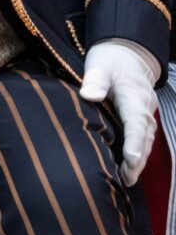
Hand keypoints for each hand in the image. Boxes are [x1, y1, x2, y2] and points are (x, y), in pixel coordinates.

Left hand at [80, 40, 158, 184]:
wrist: (127, 54)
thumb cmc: (110, 60)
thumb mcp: (100, 65)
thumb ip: (95, 79)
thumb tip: (89, 95)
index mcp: (134, 97)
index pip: (136, 123)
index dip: (134, 142)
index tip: (132, 160)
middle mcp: (144, 108)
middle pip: (144, 138)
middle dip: (138, 160)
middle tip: (127, 179)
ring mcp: (145, 114)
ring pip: (145, 140)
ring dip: (139, 160)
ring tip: (126, 179)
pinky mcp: (141, 117)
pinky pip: (142, 138)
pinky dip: (138, 153)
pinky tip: (128, 167)